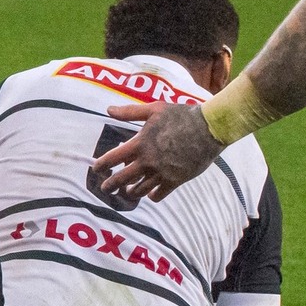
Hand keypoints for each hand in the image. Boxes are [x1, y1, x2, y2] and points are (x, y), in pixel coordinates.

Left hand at [91, 102, 222, 202]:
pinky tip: (150, 195)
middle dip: (110, 185)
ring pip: (139, 190)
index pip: (112, 159)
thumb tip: (108, 110)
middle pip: (122, 179)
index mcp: (140, 144)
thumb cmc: (182, 116)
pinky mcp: (176, 180)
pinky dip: (152, 196)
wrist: (209, 128)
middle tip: (105, 189)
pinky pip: (159, 194)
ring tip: (127, 192)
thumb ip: (129, 112)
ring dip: (131, 192)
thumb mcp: (154, 109)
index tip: (96, 169)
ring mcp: (162, 172)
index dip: (101, 165)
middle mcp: (148, 161)